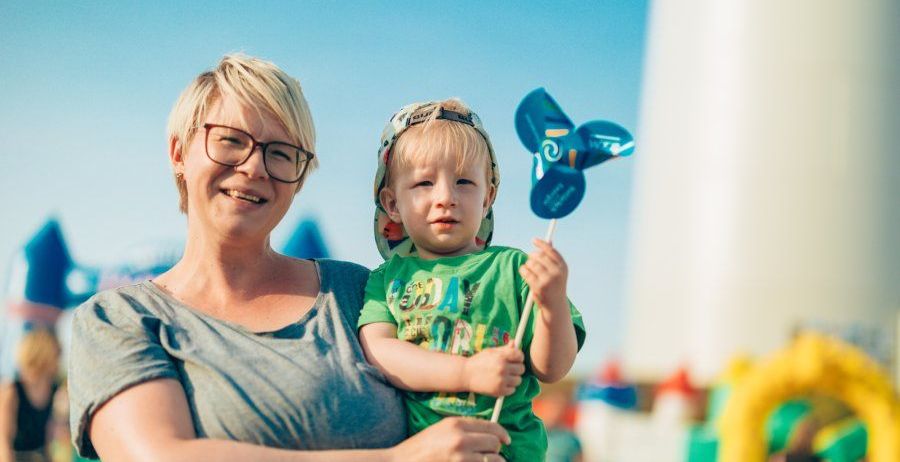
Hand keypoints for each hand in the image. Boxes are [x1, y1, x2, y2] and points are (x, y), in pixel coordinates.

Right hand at [389, 417, 509, 461]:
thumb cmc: (421, 447)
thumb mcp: (441, 429)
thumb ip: (464, 428)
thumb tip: (488, 432)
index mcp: (457, 424)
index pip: (491, 426)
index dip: (502, 434)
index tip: (506, 440)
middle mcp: (461, 439)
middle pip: (495, 443)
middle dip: (496, 449)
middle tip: (493, 453)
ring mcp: (461, 458)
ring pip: (493, 459)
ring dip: (493, 461)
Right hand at [463, 345, 524, 396]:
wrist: (465, 374)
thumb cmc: (479, 361)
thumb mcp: (491, 351)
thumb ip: (504, 348)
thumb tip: (515, 343)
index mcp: (501, 356)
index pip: (520, 356)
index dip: (518, 357)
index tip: (515, 359)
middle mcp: (502, 368)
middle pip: (521, 369)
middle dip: (516, 368)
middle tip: (509, 368)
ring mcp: (501, 380)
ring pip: (518, 380)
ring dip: (513, 379)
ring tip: (504, 376)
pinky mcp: (499, 391)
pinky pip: (513, 390)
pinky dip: (508, 388)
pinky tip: (501, 383)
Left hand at [519, 239, 567, 311]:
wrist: (555, 305)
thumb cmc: (555, 285)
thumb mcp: (557, 271)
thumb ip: (552, 257)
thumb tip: (549, 241)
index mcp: (563, 267)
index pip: (551, 251)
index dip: (542, 244)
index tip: (533, 240)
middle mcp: (557, 273)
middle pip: (539, 256)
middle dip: (532, 256)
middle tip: (530, 259)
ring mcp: (548, 279)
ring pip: (531, 263)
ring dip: (527, 264)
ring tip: (529, 269)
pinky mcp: (538, 286)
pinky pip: (526, 271)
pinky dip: (523, 270)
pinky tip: (525, 273)